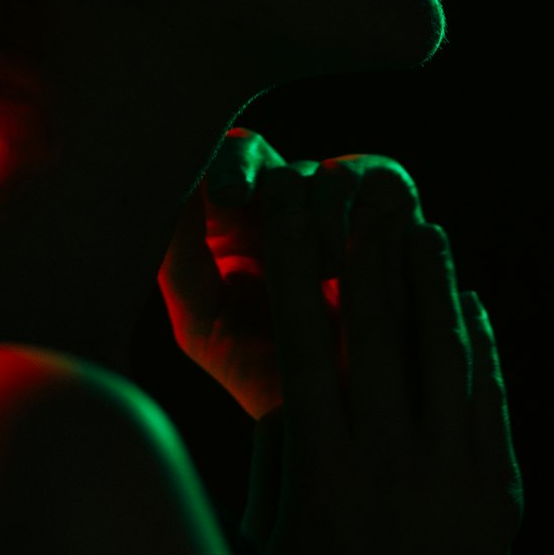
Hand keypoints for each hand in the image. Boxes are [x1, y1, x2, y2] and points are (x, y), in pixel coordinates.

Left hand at [159, 127, 396, 419]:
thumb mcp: (203, 322)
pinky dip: (346, 226)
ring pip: (304, 171)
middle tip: (231, 197)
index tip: (219, 195)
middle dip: (241, 171)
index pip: (207, 167)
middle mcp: (278, 195)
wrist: (342, 405)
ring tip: (313, 279)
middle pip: (250, 149)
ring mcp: (333, 189)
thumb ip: (176, 262)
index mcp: (228, 218)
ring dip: (304, 225)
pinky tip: (343, 271)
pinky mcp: (385, 191)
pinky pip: (359, 184)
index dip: (209, 168)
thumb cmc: (264, 364)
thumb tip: (168, 201)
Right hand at [248, 152, 524, 554]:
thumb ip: (281, 446)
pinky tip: (470, 304)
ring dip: (431, 283)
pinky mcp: (499, 496)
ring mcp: (452, 479)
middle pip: (375, 332)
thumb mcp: (275, 532)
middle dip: (365, 249)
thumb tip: (289, 365)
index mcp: (320, 472)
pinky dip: (481, 348)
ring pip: (443, 356)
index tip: (287, 202)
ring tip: (422, 224)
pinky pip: (490, 402)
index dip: (292, 261)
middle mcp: (388, 465)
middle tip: (363, 185)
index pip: (300, 340)